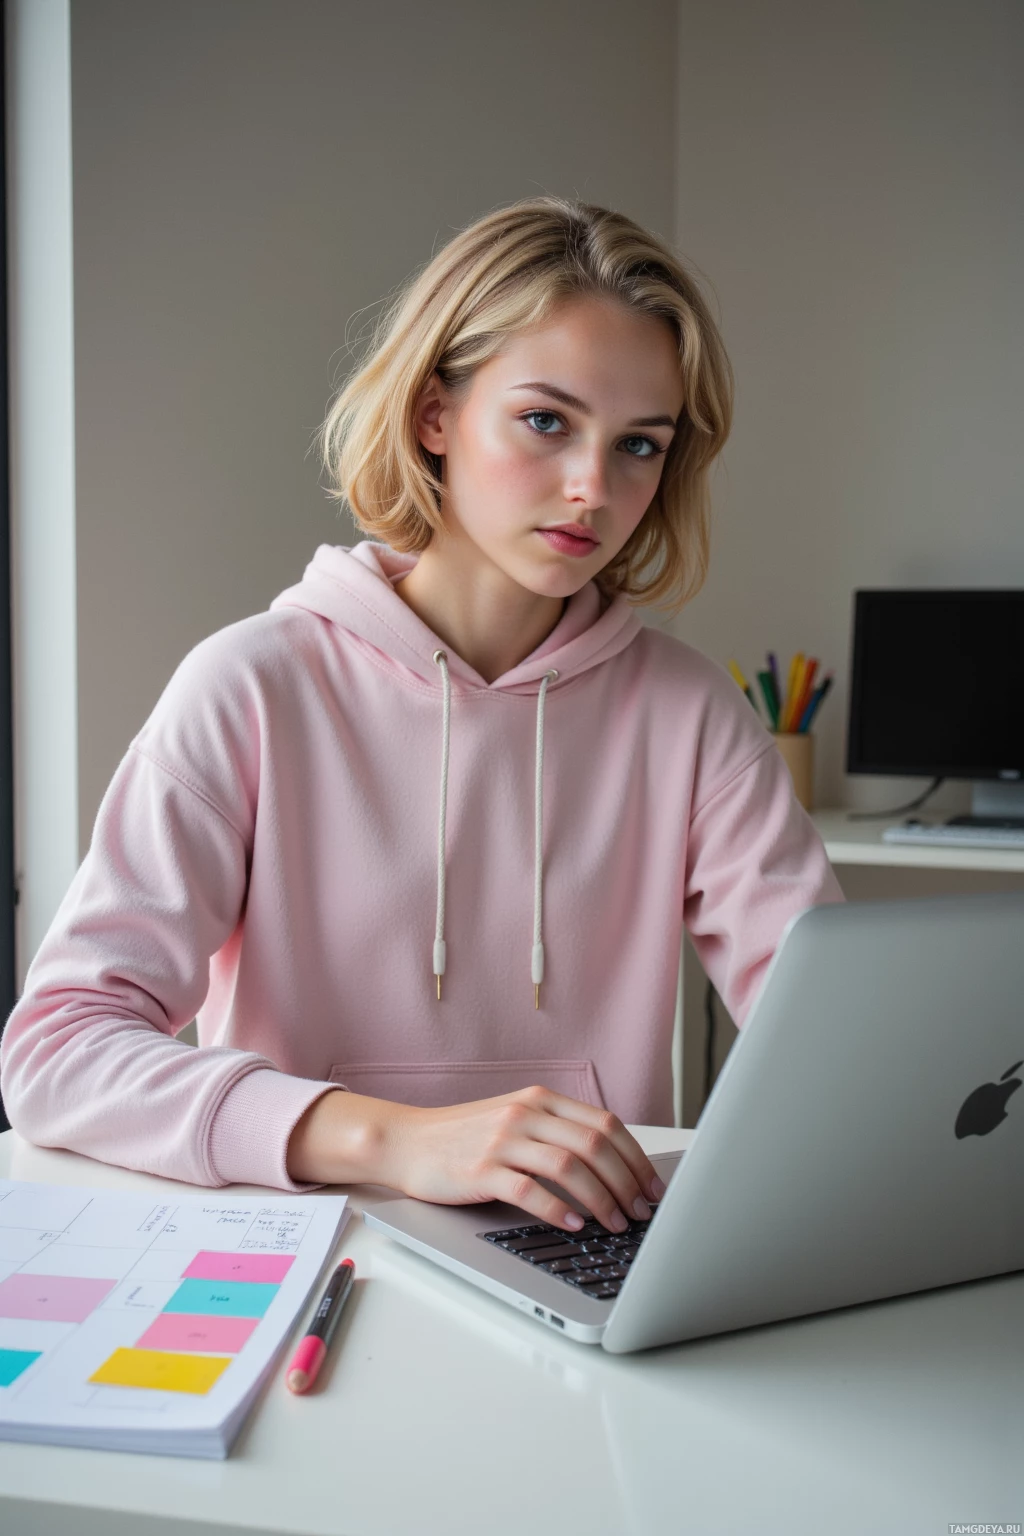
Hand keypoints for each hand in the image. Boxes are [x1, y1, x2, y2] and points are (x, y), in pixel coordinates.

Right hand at [287, 1085, 666, 1233]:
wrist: (407, 1141)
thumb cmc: (465, 1138)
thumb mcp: (516, 1121)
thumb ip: (556, 1133)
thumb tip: (614, 1168)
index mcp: (541, 1100)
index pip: (606, 1125)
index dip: (636, 1159)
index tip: (653, 1188)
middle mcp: (525, 1113)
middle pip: (594, 1145)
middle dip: (627, 1183)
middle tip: (642, 1213)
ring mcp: (502, 1140)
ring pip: (569, 1166)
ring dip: (601, 1200)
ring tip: (615, 1224)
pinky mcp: (481, 1169)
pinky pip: (529, 1189)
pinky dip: (558, 1209)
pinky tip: (574, 1225)